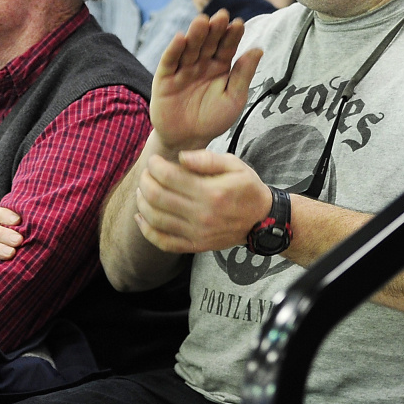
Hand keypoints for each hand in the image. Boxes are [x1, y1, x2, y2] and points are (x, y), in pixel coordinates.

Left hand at [135, 149, 270, 253]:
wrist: (263, 220)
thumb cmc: (246, 188)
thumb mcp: (235, 165)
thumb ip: (207, 159)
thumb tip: (180, 157)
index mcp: (211, 192)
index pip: (169, 177)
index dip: (155, 166)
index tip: (154, 160)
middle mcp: (202, 214)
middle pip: (157, 197)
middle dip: (145, 181)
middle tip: (147, 173)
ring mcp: (197, 233)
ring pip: (156, 219)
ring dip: (142, 202)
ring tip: (143, 190)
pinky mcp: (195, 245)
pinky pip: (163, 242)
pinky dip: (146, 230)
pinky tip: (140, 216)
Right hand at [151, 10, 261, 155]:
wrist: (188, 141)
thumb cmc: (213, 120)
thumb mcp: (233, 98)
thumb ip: (243, 74)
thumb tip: (258, 49)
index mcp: (220, 66)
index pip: (227, 47)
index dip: (232, 36)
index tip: (238, 24)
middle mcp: (201, 64)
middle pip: (208, 43)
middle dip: (214, 30)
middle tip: (221, 16)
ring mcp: (182, 69)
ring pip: (189, 48)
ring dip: (195, 34)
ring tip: (202, 21)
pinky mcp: (164, 78)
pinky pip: (169, 61)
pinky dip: (174, 50)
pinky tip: (180, 38)